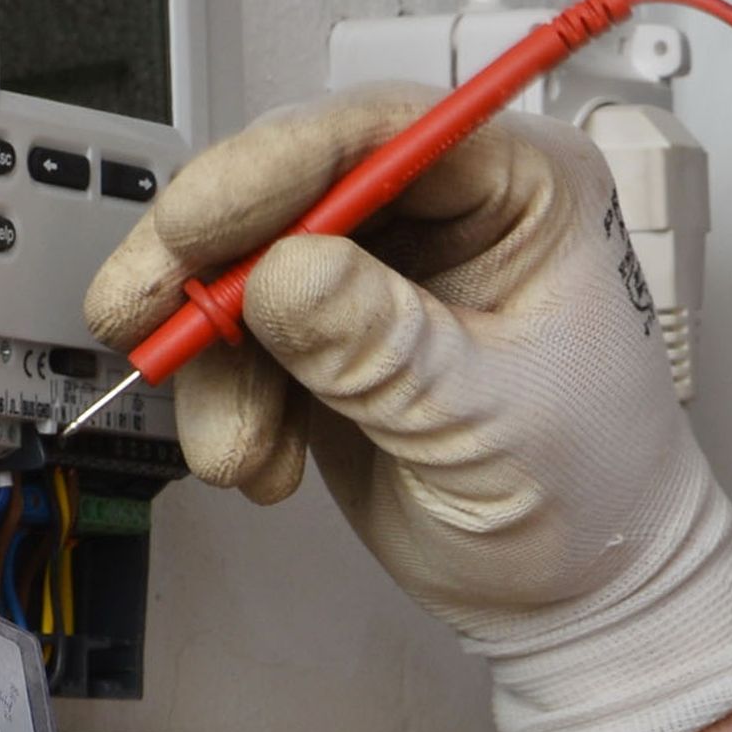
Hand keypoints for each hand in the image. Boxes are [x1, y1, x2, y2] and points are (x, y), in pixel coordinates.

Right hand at [87, 84, 731, 731]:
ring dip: (215, 366)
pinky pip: (237, 346)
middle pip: (285, 189)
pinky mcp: (328, 341)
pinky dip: (227, 405)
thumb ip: (382, 345)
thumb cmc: (590, 496)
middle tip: (142, 320)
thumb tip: (281, 275)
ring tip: (241, 452)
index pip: (379, 135)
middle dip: (204, 264)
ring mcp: (378, 279)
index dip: (271, 170)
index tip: (193, 229)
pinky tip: (262, 462)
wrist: (577, 597)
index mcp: (519, 192)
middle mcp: (442, 217)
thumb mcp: (487, 418)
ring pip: (241, 274)